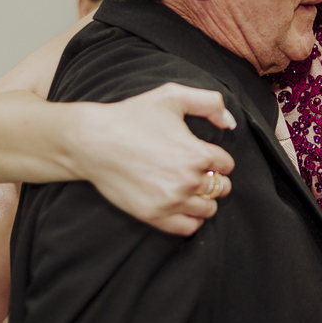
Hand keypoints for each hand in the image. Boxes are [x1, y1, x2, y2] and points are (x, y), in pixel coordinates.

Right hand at [68, 83, 236, 235]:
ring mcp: (171, 201)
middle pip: (221, 188)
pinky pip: (188, 228)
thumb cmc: (131, 116)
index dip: (216, 158)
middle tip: (195, 171)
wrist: (91, 141)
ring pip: (208, 209)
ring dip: (203, 199)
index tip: (201, 154)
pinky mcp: (153, 215)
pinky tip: (181, 205)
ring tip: (188, 188)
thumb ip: (210, 103)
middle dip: (213, 179)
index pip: (227, 165)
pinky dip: (190, 219)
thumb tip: (230, 124)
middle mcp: (188, 181)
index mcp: (197, 154)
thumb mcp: (172, 95)